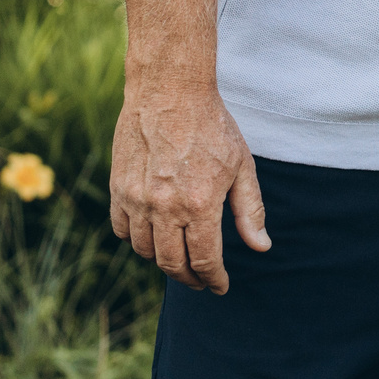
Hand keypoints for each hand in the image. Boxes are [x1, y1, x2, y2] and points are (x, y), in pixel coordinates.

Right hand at [109, 76, 269, 293]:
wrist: (169, 91)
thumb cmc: (211, 127)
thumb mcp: (242, 166)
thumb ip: (249, 210)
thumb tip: (261, 247)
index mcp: (199, 204)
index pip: (204, 260)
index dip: (212, 279)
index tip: (219, 286)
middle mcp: (164, 207)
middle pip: (172, 264)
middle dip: (189, 278)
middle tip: (201, 280)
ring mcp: (136, 199)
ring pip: (144, 251)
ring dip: (163, 261)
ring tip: (179, 258)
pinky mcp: (117, 189)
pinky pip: (122, 230)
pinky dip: (137, 240)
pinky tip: (153, 236)